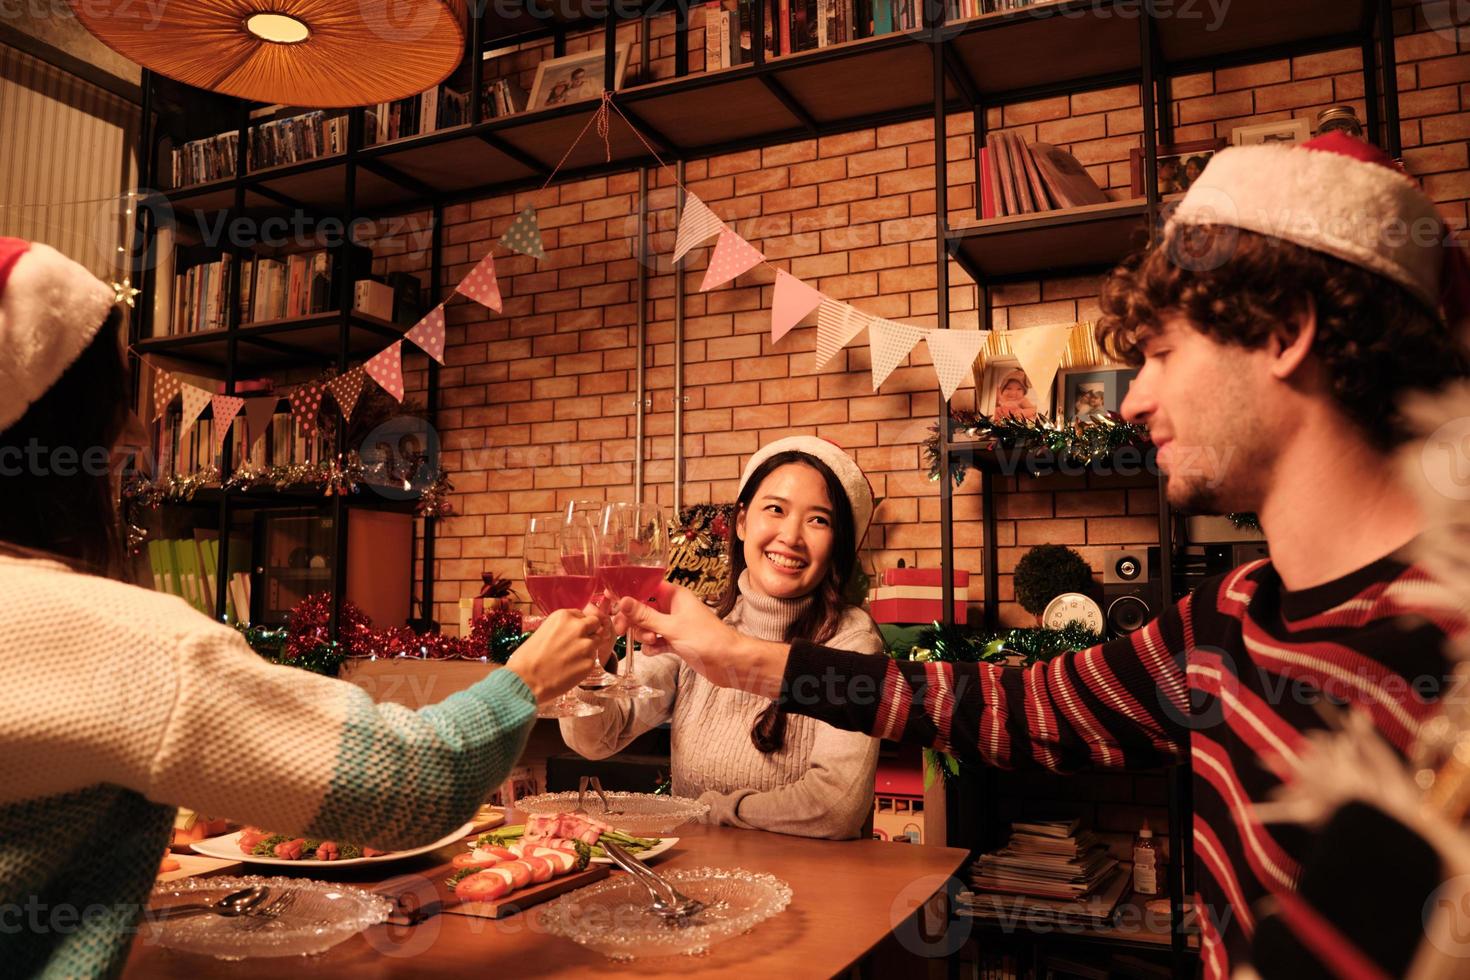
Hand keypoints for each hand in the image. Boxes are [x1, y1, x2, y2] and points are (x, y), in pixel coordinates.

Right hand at [505, 608, 611, 702]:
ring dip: (588, 648)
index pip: (582, 615)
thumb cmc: (528, 657)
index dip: (578, 625)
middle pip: (595, 623)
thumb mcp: (544, 630)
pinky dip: (585, 663)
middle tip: (578, 644)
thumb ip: (563, 627)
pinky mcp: (590, 663)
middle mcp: (578, 627)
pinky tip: (570, 669)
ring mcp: (586, 645)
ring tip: (571, 658)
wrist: (525, 679)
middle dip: (590, 631)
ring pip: (597, 641)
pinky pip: (593, 659)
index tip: (571, 634)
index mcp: (564, 616)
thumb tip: (576, 629)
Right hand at [615, 584, 789, 698]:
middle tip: (623, 630)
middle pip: (642, 609)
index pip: (645, 588)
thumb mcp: (672, 627)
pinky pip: (655, 640)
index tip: (613, 605)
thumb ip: (645, 615)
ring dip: (644, 635)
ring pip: (647, 626)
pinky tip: (656, 651)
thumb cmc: (706, 639)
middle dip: (633, 620)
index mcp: (674, 595)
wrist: (729, 662)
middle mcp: (673, 607)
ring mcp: (673, 625)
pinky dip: (652, 646)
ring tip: (652, 642)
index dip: (629, 595)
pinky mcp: (675, 641)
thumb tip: (622, 601)